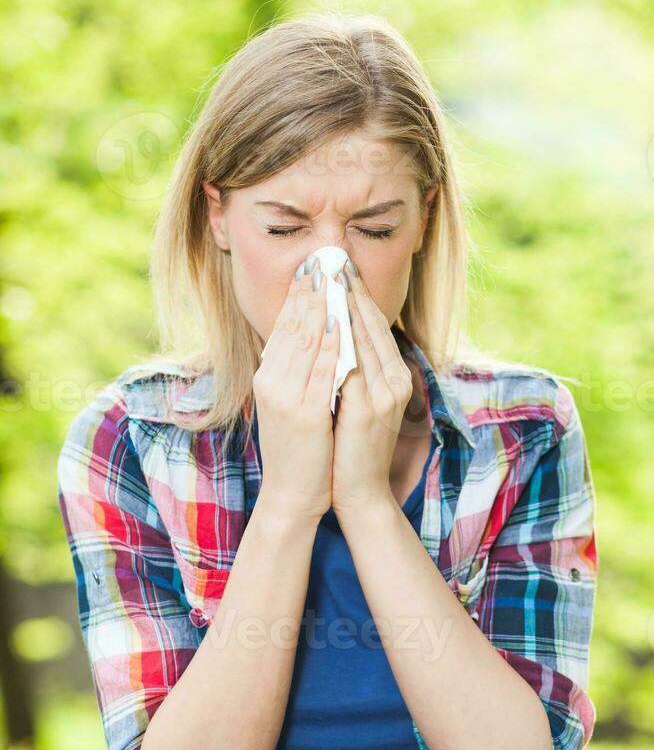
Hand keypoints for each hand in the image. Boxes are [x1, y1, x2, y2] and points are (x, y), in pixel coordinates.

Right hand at [253, 257, 339, 522]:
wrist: (291, 495)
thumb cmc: (297, 451)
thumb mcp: (288, 405)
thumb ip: (294, 374)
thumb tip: (306, 341)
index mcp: (269, 378)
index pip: (284, 327)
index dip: (298, 295)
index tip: (312, 267)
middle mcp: (272, 381)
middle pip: (292, 326)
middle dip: (310, 290)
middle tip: (323, 257)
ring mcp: (286, 396)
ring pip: (305, 340)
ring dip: (320, 305)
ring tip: (331, 275)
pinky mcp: (304, 412)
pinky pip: (320, 368)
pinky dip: (328, 341)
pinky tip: (338, 319)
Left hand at [331, 267, 413, 517]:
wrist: (360, 492)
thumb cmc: (352, 448)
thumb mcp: (357, 403)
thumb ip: (354, 371)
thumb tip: (337, 338)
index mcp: (393, 377)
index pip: (373, 326)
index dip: (357, 295)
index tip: (340, 267)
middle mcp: (395, 380)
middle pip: (372, 325)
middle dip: (352, 290)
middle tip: (335, 257)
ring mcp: (386, 393)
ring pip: (365, 337)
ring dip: (346, 304)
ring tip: (330, 274)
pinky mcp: (371, 407)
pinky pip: (354, 362)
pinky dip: (342, 337)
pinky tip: (328, 316)